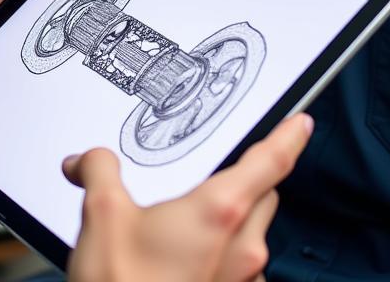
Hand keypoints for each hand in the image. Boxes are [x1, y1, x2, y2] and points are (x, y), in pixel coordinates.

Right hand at [63, 114, 312, 281]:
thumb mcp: (102, 215)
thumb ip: (100, 171)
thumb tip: (87, 161)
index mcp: (219, 212)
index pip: (271, 161)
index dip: (290, 136)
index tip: (303, 123)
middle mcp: (242, 249)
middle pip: (264, 197)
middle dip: (247, 182)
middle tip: (213, 179)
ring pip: (253, 238)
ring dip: (232, 228)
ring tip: (187, 231)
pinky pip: (243, 274)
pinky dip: (223, 262)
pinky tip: (185, 266)